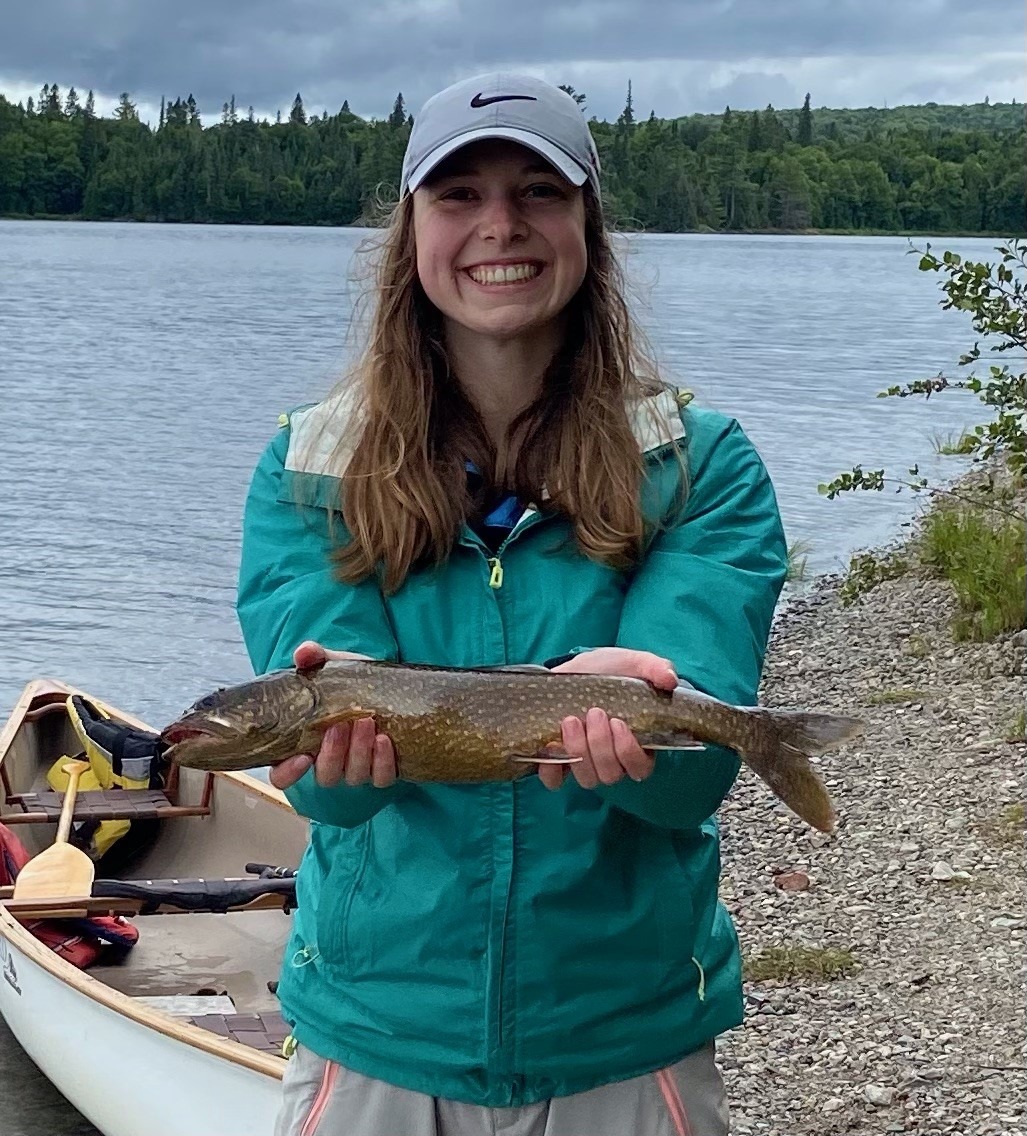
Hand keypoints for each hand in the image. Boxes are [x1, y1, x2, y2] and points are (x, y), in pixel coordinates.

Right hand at [268, 641, 397, 790]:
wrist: (389, 684)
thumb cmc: (351, 682)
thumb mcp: (333, 667)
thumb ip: (315, 658)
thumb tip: (304, 652)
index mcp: (306, 745)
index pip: (282, 775)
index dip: (287, 773)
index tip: (301, 757)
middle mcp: (330, 762)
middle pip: (325, 776)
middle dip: (333, 753)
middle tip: (340, 724)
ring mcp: (358, 769)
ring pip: (353, 776)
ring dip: (359, 752)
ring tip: (366, 722)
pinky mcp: (384, 769)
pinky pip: (382, 778)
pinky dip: (383, 761)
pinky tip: (385, 739)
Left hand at [540, 647, 677, 790]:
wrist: (571, 670)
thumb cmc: (607, 671)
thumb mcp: (632, 663)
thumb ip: (654, 668)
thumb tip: (670, 679)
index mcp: (636, 745)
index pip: (640, 768)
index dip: (629, 752)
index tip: (618, 722)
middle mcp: (612, 761)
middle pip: (611, 774)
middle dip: (601, 745)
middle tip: (594, 713)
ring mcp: (585, 765)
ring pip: (587, 779)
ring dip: (579, 750)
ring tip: (570, 720)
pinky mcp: (558, 764)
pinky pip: (554, 781)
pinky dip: (551, 768)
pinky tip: (551, 743)